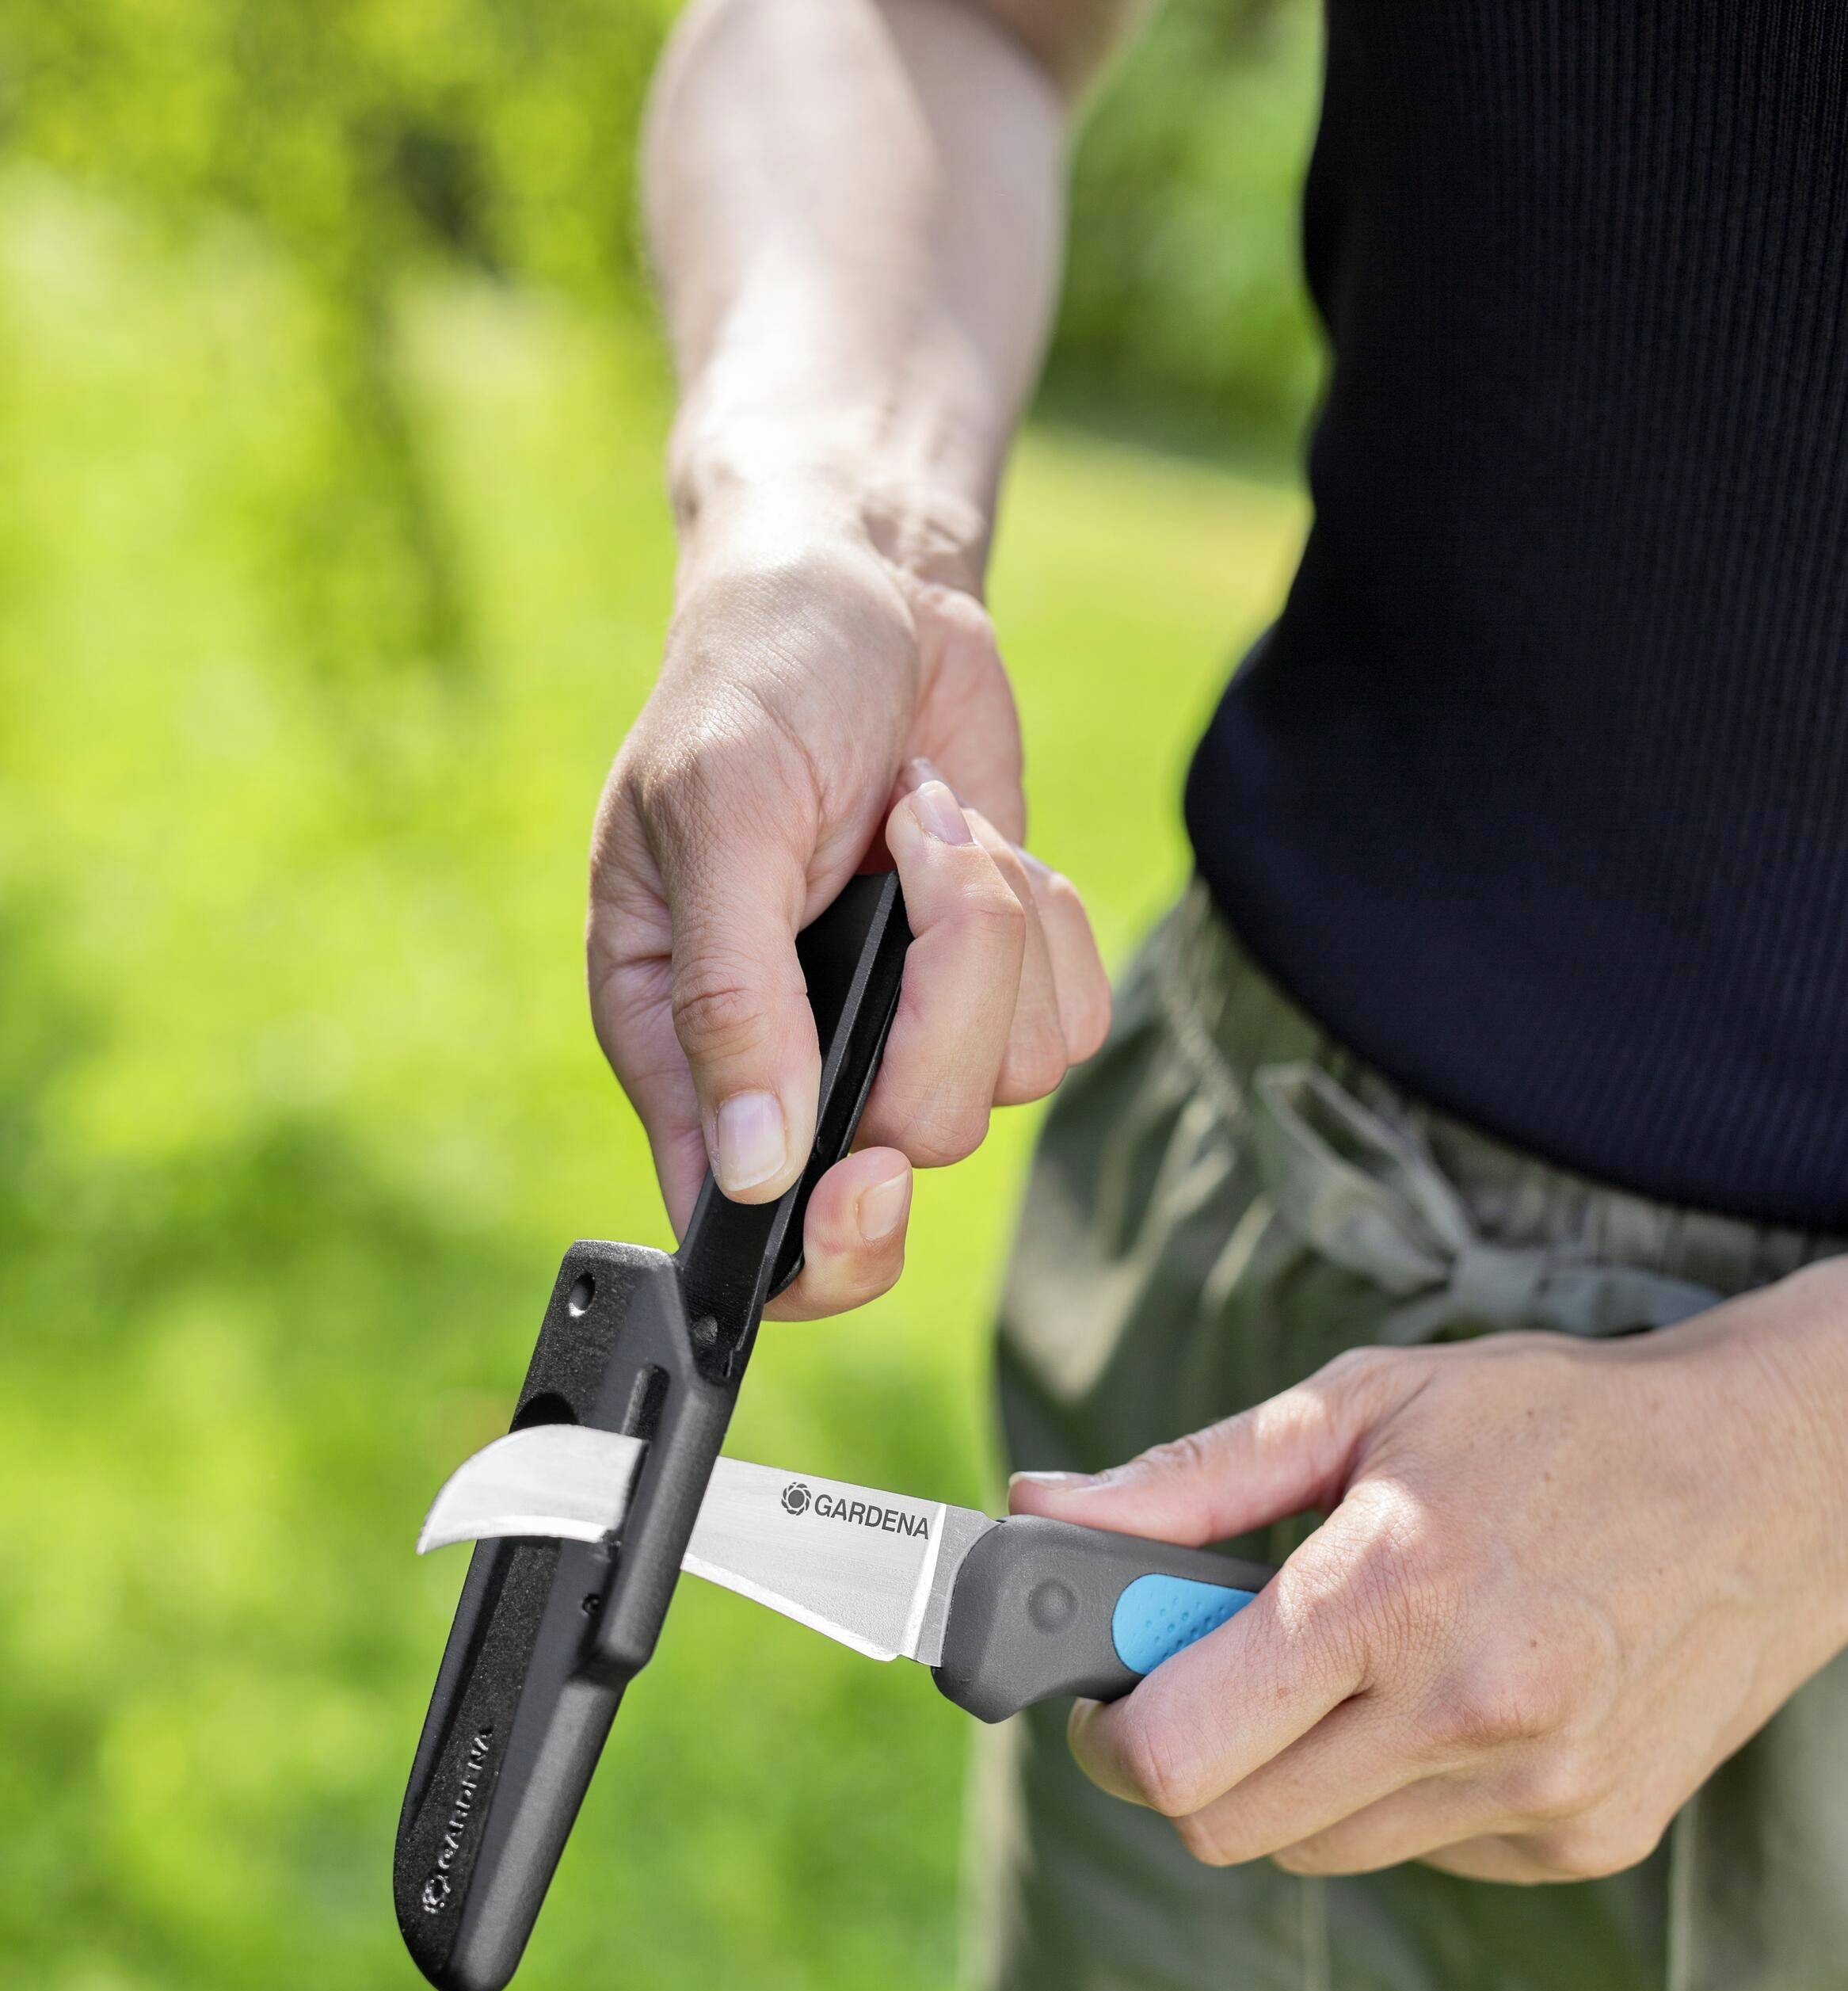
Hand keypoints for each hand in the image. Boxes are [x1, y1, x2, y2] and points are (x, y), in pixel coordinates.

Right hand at [588, 506, 1108, 1318]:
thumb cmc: (751, 686)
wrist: (862, 592)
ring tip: (918, 821)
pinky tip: (972, 835)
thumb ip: (729, 997)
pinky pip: (1069, 1019)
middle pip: (912, 1149)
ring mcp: (905, 1029)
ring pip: (1008, 1080)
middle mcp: (793, 1063)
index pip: (741, 1233)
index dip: (816, 1245)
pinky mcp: (994, 986)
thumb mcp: (716, 816)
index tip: (866, 1176)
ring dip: (992, 931)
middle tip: (915, 883)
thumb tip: (751, 1168)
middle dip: (942, 1018)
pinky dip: (1046, 918)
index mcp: (685, 1047)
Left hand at [1011, 1266, 1847, 1880]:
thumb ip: (1190, 1479)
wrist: (1776, 1484)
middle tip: (1210, 1682)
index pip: (1174, 1757)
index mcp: (1391, 1597)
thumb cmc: (1556, 1425)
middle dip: (1185, 1765)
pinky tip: (1448, 1703)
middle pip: (1227, 1828)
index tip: (1108, 1697)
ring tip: (1354, 1672)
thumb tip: (1043, 1508)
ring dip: (1293, 1781)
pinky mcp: (1585, 1841)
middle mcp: (1468, 1715)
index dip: (1109, 1736)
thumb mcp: (1363, 1405)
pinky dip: (1397, 1798)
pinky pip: (1421, 1855)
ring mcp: (1535, 1796)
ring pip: (1319, 1851)